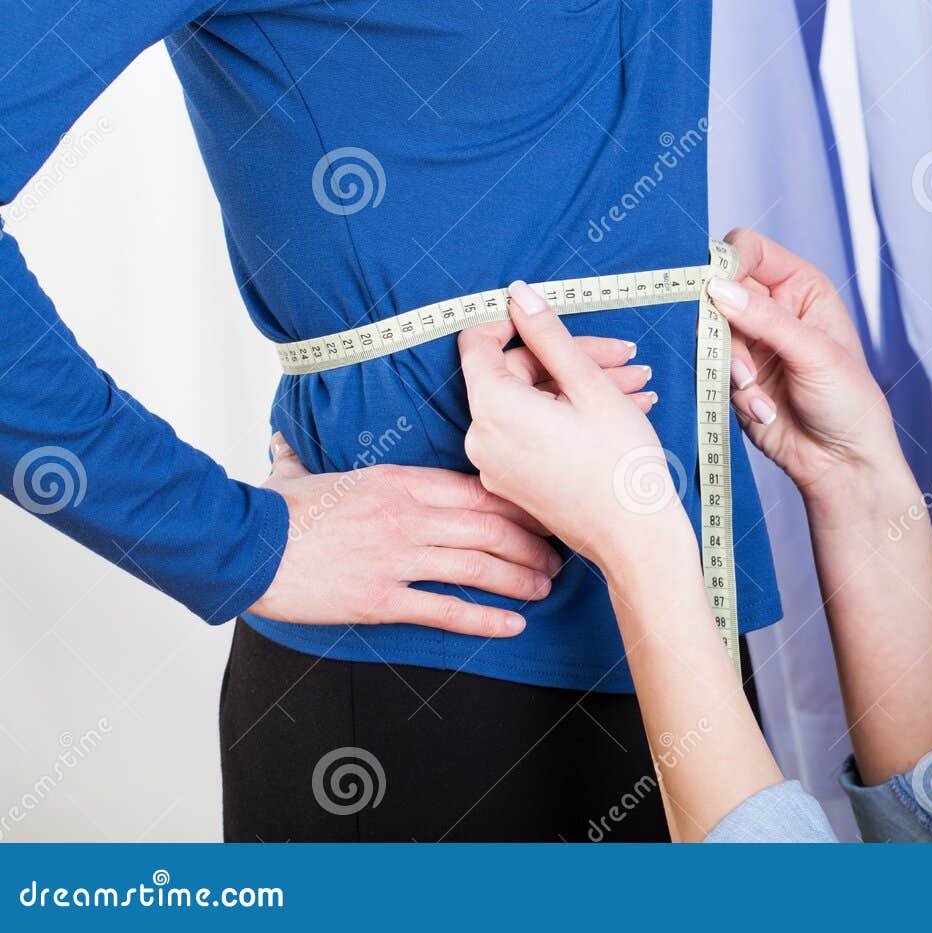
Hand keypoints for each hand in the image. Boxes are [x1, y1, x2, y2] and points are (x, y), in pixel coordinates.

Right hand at [249, 334, 656, 635]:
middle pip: (492, 526)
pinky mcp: (381, 598)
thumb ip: (306, 455)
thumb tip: (285, 440)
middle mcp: (408, 516)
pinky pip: (446, 609)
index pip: (479, 487)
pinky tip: (512, 624)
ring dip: (520, 579)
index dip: (520, 500)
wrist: (240, 548)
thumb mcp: (300, 472)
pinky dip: (485, 618)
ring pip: (479, 566)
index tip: (545, 509)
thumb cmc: (271, 512)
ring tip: (545, 588)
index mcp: (400, 481)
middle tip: (558, 556)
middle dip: (533, 543)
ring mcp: (397, 557)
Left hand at [457, 282, 694, 574]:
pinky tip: (622, 412)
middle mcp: (482, 438)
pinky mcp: (516, 484)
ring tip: (638, 387)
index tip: (557, 320)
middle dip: (572, 359)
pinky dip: (571, 418)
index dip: (518, 322)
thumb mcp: (588, 384)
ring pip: (533, 405)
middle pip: (517, 375)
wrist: (637, 539)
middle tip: (627, 359)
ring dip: (581, 388)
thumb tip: (517, 294)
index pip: (479, 342)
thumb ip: (548, 334)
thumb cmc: (620, 462)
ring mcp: (497, 466)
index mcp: (493, 407)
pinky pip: (535, 435)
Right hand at [706, 228, 904, 504]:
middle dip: (722, 325)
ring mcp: (749, 341)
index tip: (715, 291)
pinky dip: (731, 390)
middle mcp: (771, 307)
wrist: (841, 462)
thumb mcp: (815, 353)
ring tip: (757, 391)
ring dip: (729, 364)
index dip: (728, 263)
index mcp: (800, 285)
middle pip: (718, 289)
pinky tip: (762, 409)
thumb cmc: (849, 401)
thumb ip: (766, 319)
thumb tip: (717, 289)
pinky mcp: (732, 375)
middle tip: (738, 357)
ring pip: (708, 332)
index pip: (749, 249)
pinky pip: (709, 368)